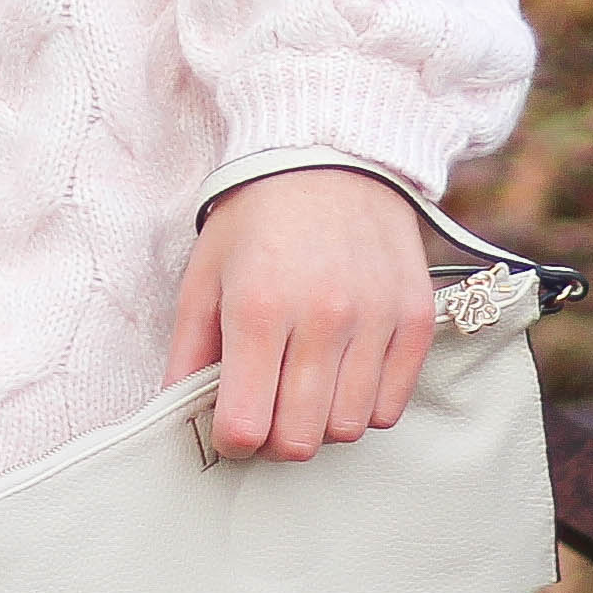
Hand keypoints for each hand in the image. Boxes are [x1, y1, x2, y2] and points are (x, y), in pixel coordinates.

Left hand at [164, 165, 433, 462]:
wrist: (328, 152)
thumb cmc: (257, 217)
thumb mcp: (204, 276)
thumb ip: (188, 353)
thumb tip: (178, 415)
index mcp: (258, 308)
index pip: (246, 426)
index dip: (232, 439)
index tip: (232, 421)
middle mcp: (322, 317)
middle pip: (300, 440)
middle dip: (276, 438)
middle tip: (269, 407)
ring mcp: (375, 318)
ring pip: (349, 428)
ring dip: (322, 422)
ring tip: (307, 386)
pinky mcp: (413, 318)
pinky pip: (392, 405)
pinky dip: (366, 404)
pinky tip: (345, 373)